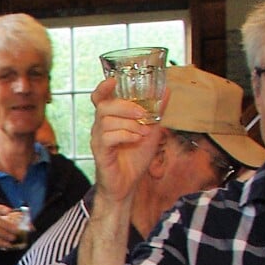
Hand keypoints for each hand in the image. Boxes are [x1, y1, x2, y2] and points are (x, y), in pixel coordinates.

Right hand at [87, 76, 163, 202]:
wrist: (128, 184)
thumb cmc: (135, 157)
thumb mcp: (152, 130)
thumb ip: (157, 111)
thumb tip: (166, 90)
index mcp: (110, 118)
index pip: (100, 97)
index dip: (103, 87)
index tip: (113, 80)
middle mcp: (100, 126)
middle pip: (104, 106)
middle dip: (126, 106)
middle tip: (143, 114)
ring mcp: (98, 139)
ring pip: (106, 121)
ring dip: (129, 123)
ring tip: (143, 132)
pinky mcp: (100, 152)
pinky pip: (108, 137)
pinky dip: (125, 135)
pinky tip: (136, 139)